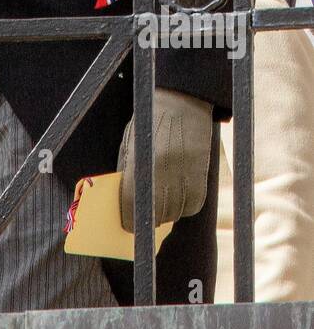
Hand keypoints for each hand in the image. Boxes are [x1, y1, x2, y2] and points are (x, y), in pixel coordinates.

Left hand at [118, 88, 212, 231]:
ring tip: (159, 200)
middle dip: (146, 219)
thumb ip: (128, 175)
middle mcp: (166, 175)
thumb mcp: (132, 147)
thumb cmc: (151, 124)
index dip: (128, 219)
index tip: (127, 224)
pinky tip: (176, 194)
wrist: (183, 105)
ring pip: (173, 215)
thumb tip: (125, 204)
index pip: (133, 206)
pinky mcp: (203, 182)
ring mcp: (187, 179)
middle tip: (142, 216)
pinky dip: (182, 206)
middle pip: (154, 215)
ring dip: (164, 213)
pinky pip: (190, 207)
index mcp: (144, 165)